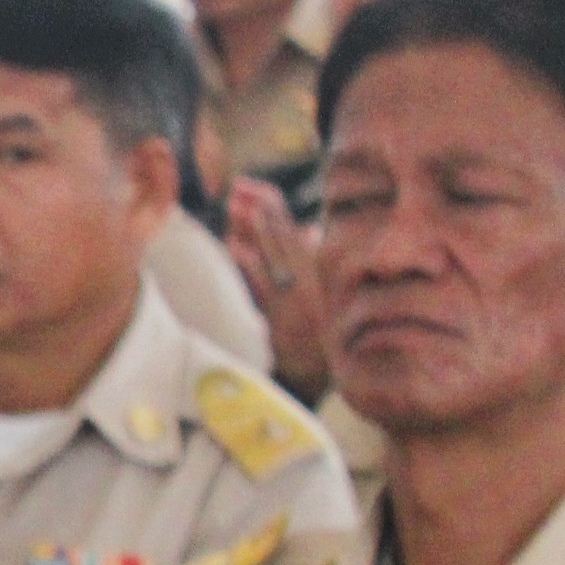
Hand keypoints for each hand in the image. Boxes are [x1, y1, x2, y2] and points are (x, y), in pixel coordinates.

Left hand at [226, 179, 325, 398]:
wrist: (319, 378)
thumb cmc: (321, 333)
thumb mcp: (327, 292)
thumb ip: (313, 260)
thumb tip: (309, 229)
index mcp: (320, 270)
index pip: (293, 229)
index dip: (271, 205)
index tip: (251, 185)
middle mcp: (309, 281)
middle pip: (281, 237)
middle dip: (259, 209)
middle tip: (238, 186)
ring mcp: (293, 300)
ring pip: (272, 258)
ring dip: (255, 230)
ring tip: (237, 205)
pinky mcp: (280, 321)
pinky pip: (264, 290)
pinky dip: (252, 267)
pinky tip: (238, 248)